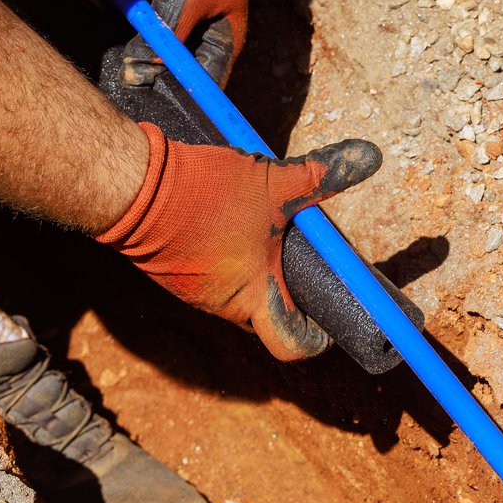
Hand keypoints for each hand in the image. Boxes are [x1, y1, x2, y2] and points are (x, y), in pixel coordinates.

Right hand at [97, 123, 381, 359]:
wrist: (133, 186)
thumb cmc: (204, 196)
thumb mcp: (274, 182)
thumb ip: (321, 175)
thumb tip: (369, 158)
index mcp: (252, 298)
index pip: (291, 344)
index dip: (316, 336)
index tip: (330, 315)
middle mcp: (221, 305)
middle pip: (266, 315)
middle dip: (288, 290)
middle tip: (303, 256)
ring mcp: (191, 292)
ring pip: (237, 292)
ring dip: (255, 269)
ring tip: (267, 228)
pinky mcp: (171, 272)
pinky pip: (211, 275)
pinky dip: (228, 256)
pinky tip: (230, 220)